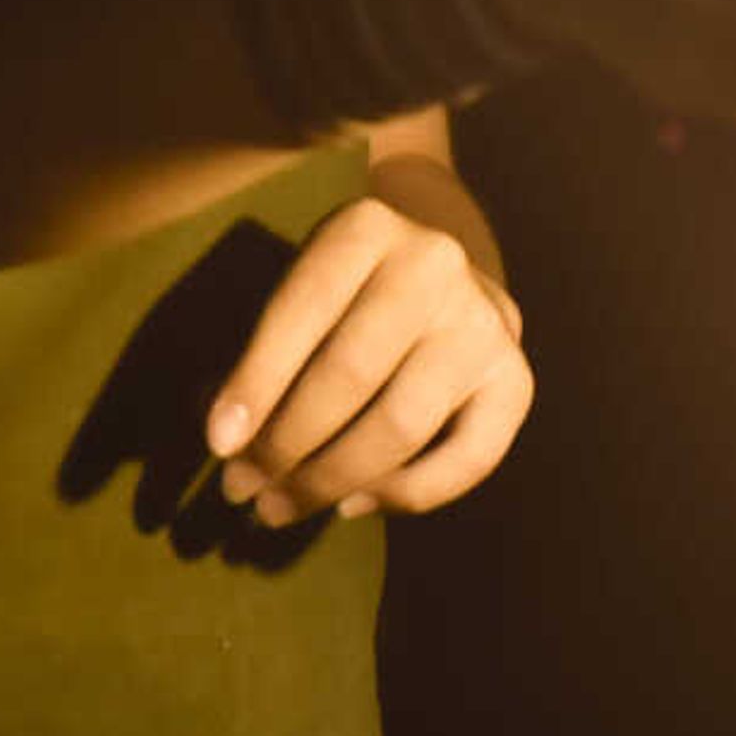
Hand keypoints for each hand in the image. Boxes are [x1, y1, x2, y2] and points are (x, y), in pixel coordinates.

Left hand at [203, 197, 530, 524]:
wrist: (438, 277)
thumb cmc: (342, 298)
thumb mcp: (299, 292)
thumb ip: (260, 354)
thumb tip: (227, 442)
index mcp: (367, 228)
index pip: (304, 308)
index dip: (258, 382)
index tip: (219, 445)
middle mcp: (435, 264)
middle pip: (352, 372)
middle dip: (286, 444)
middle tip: (242, 488)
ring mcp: (484, 321)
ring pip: (403, 422)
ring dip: (331, 478)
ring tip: (279, 506)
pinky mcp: (516, 377)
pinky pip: (468, 458)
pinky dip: (406, 495)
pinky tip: (352, 503)